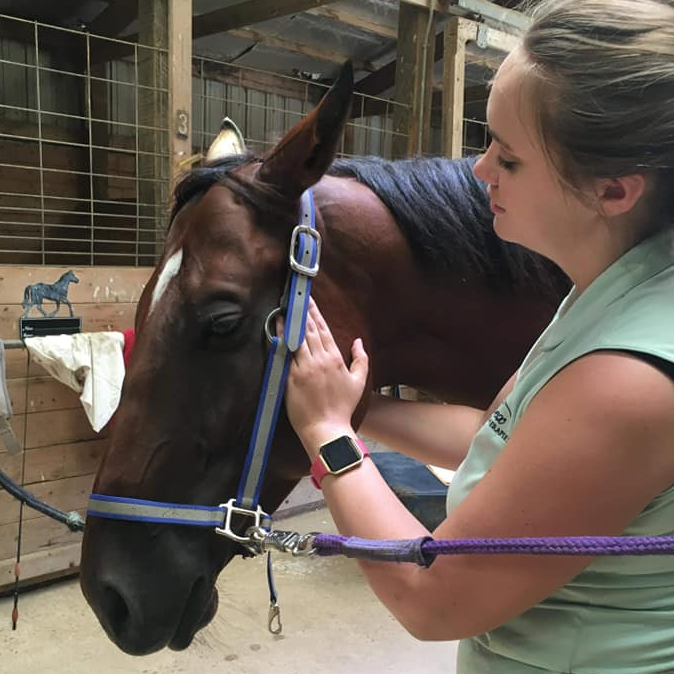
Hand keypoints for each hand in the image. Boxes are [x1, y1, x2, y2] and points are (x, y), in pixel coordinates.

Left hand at [282, 298, 368, 456]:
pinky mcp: (291, 378)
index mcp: (335, 359)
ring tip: (285, 306)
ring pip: (296, 338)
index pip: (323, 330)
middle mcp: (319, 360)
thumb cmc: (342, 407)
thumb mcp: (358, 382)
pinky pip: (285, 354)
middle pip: (309, 330)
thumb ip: (360, 359)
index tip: (310, 301)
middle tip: (295, 297)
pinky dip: (281, 338)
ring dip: (290, 321)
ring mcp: (303, 368)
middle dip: (302, 312)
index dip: (316, 313)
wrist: (326, 429)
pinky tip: (278, 328)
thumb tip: (358, 341)